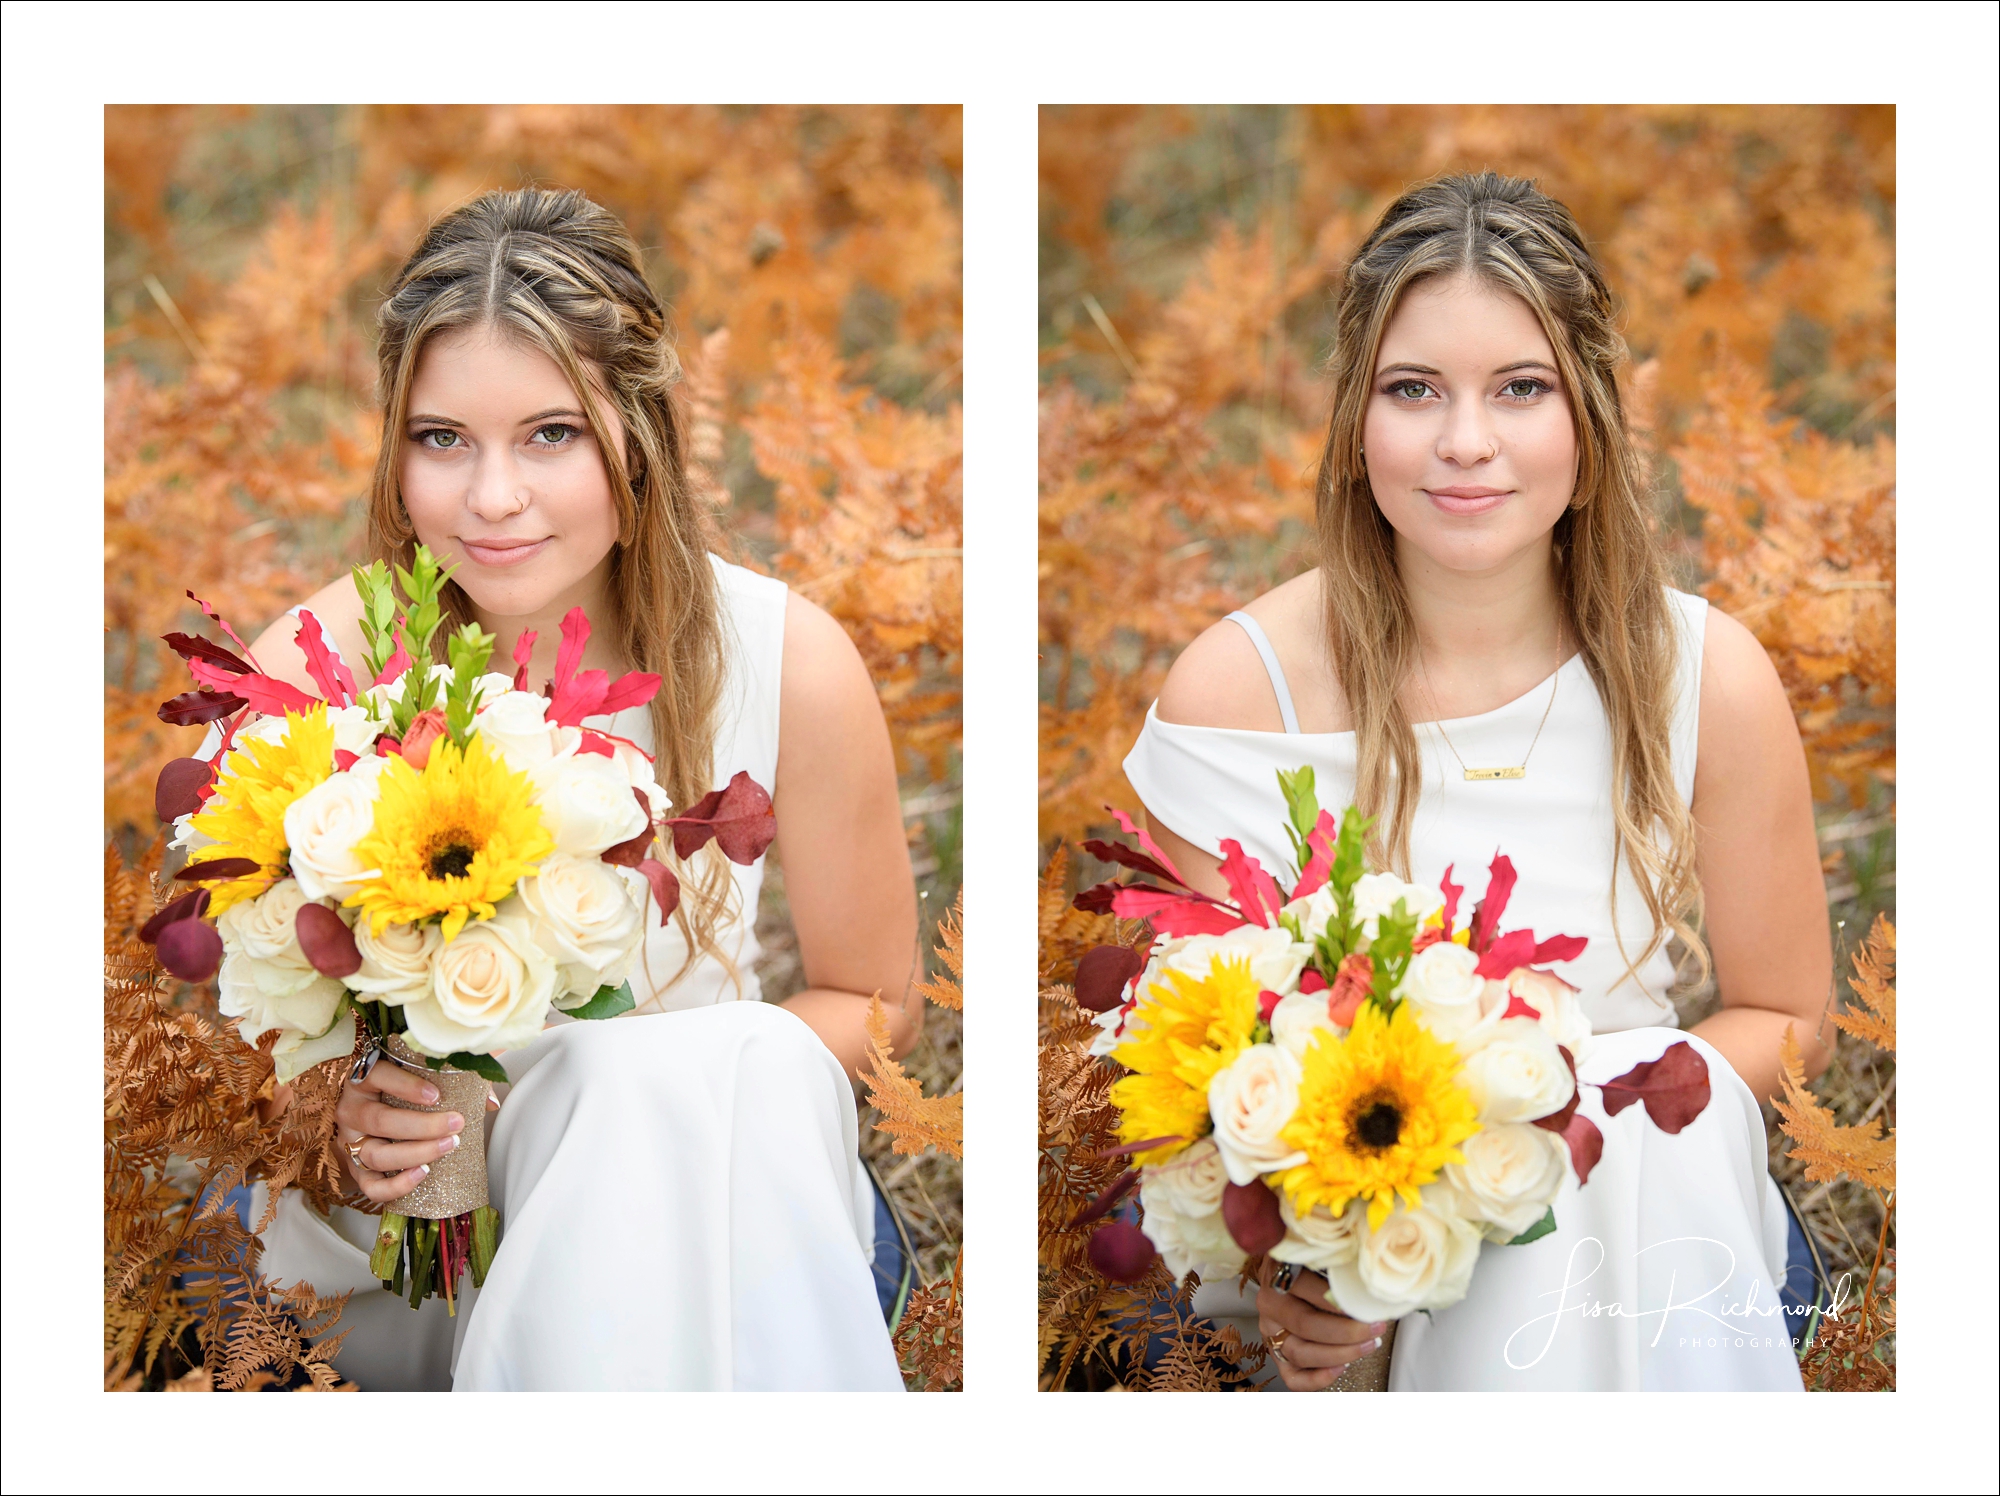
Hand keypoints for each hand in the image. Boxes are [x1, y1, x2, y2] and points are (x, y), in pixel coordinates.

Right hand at [334, 1056, 468, 1205]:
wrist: (373, 1113)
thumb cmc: (402, 1092)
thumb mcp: (423, 1077)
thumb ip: (457, 1081)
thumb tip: (491, 1102)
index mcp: (365, 1080)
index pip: (377, 1076)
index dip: (406, 1086)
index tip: (437, 1095)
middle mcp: (353, 1110)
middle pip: (380, 1120)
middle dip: (422, 1126)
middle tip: (455, 1124)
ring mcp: (351, 1142)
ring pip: (376, 1154)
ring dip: (415, 1153)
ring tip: (447, 1147)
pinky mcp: (356, 1170)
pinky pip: (371, 1186)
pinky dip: (396, 1185)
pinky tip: (423, 1174)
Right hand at [1255, 1259, 1388, 1390]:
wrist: (1287, 1270)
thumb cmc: (1310, 1262)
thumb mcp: (1320, 1253)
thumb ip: (1336, 1261)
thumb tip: (1367, 1277)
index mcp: (1276, 1274)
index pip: (1305, 1289)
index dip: (1336, 1301)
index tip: (1365, 1305)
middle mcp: (1270, 1305)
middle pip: (1306, 1325)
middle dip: (1347, 1331)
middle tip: (1375, 1327)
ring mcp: (1271, 1331)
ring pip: (1300, 1353)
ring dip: (1340, 1354)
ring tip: (1369, 1344)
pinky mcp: (1276, 1352)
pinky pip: (1292, 1377)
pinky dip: (1317, 1379)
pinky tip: (1342, 1368)